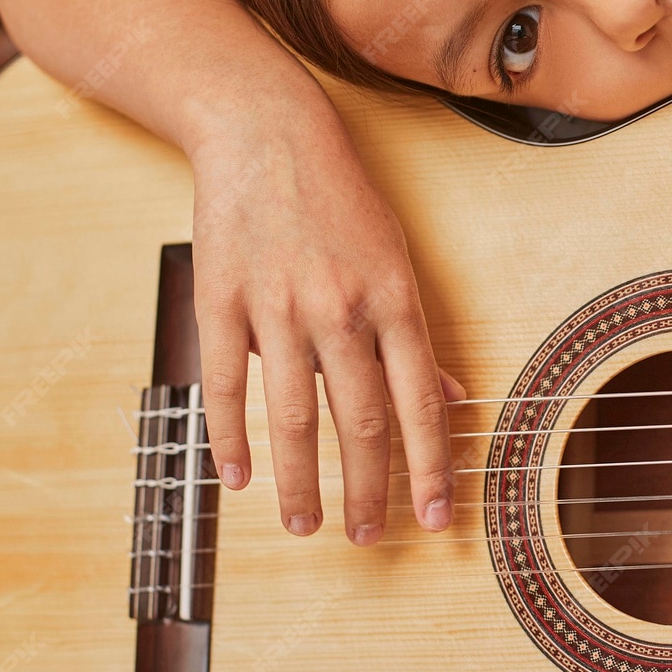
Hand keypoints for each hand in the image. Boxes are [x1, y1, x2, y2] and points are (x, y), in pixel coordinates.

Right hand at [189, 95, 462, 543]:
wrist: (266, 133)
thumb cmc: (340, 197)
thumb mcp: (396, 257)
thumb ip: (417, 335)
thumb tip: (449, 398)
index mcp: (393, 299)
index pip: (420, 403)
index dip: (431, 468)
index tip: (437, 518)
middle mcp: (341, 309)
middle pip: (359, 422)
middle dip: (369, 491)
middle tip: (367, 538)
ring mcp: (277, 307)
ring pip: (292, 417)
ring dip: (299, 482)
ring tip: (306, 524)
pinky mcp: (222, 300)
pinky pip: (226, 385)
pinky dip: (232, 439)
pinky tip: (238, 479)